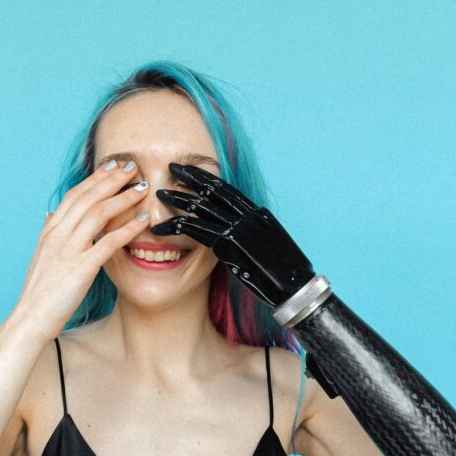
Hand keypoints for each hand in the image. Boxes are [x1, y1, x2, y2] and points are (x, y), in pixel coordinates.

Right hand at [11, 160, 150, 342]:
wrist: (31, 318)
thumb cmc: (39, 291)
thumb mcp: (40, 256)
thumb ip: (48, 233)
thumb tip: (49, 214)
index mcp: (50, 231)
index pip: (74, 195)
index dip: (95, 178)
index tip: (112, 166)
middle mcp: (57, 235)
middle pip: (87, 197)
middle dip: (112, 179)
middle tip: (132, 166)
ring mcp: (68, 250)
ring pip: (98, 214)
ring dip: (122, 198)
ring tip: (142, 189)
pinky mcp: (80, 269)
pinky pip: (107, 242)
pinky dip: (128, 229)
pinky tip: (143, 222)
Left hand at [150, 162, 315, 307]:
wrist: (296, 287)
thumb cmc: (284, 273)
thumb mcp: (268, 246)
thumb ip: (250, 236)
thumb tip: (237, 238)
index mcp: (258, 213)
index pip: (229, 189)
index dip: (208, 178)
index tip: (192, 170)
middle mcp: (249, 215)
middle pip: (214, 189)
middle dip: (191, 177)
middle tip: (172, 167)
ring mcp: (240, 228)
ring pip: (202, 207)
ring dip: (178, 199)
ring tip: (160, 195)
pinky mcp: (230, 244)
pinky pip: (198, 231)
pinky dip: (177, 227)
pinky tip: (162, 228)